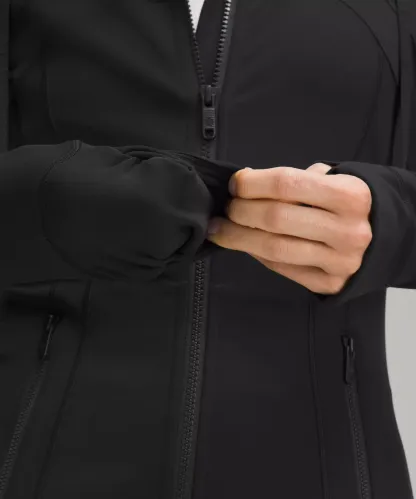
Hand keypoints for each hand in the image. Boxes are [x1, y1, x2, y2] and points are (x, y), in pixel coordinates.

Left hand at [206, 163, 372, 294]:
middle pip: (275, 218)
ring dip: (237, 238)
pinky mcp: (328, 284)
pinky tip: (247, 244)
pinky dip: (257, 255)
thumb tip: (244, 185)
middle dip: (240, 211)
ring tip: (220, 230)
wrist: (380, 238)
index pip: (285, 184)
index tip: (234, 184)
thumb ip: (292, 182)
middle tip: (227, 209)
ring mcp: (340, 262)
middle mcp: (348, 230)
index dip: (251, 183)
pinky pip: (280, 268)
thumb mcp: (329, 181)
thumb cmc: (344, 205)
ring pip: (273, 248)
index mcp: (349, 195)